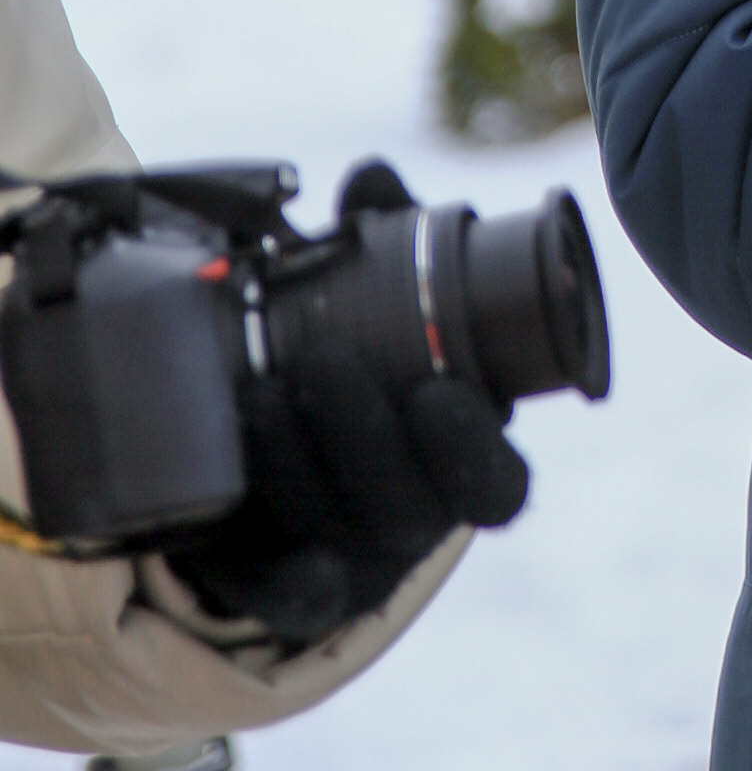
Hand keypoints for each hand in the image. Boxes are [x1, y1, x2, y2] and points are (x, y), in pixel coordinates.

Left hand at [163, 162, 529, 645]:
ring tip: (261, 395)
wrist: (316, 463)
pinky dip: (255, 554)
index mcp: (470, 465)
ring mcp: (355, 565)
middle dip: (364, 433)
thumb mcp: (396, 312)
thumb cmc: (377, 368)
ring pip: (334, 534)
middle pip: (407, 508)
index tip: (440, 390)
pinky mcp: (287, 592)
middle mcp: (420, 524)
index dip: (472, 447)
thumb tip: (369, 178)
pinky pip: (274, 591)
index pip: (497, 486)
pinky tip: (234, 490)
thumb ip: (391, 245)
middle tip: (321, 360)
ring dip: (300, 463)